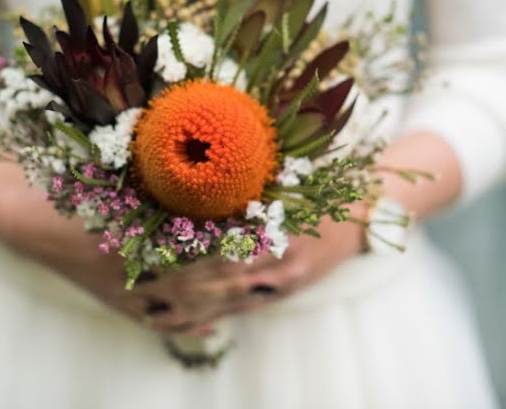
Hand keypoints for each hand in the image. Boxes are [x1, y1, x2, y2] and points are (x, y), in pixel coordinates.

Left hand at [134, 207, 366, 331]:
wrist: (361, 217)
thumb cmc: (319, 193)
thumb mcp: (285, 186)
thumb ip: (249, 194)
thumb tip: (204, 188)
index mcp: (276, 230)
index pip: (221, 247)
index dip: (186, 253)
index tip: (154, 252)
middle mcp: (279, 261)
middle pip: (219, 280)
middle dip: (180, 286)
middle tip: (144, 286)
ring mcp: (283, 281)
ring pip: (229, 300)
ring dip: (192, 308)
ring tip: (159, 309)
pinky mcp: (285, 293)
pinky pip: (245, 308)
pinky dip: (217, 313)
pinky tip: (194, 318)